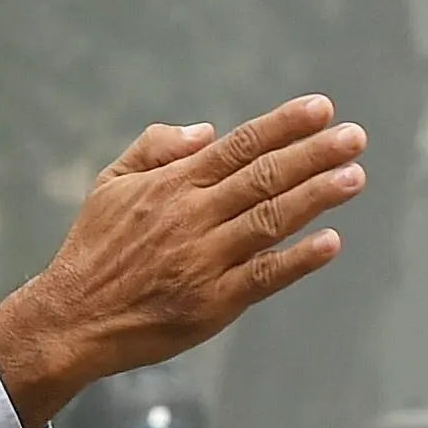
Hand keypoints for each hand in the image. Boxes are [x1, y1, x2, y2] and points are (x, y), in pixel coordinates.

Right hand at [0, 96, 368, 427]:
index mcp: (173, 185)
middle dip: (314, 155)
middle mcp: (192, 217)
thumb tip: (209, 130)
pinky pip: (263, 278)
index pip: (239, 146)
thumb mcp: (111, 183)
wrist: (72, 318)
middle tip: (356, 138)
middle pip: (264, 177)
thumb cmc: (94, 249)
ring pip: (270, 220)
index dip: (284, 125)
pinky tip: (330, 243)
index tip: (322, 109)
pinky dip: (298, 260)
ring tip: (354, 177)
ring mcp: (204, 261)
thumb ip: (157, 147)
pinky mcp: (211, 304)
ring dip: (317, 197)